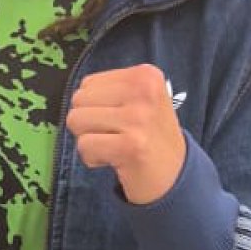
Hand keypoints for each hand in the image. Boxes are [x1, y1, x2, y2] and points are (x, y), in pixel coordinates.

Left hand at [66, 64, 186, 204]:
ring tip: (115, 145)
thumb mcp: (139, 98)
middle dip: (89, 122)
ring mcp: (138, 117)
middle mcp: (144, 90)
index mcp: (145, 74)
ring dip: (89, 139)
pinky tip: (115, 159)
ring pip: (76, 120)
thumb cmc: (149, 135)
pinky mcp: (131, 145)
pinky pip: (84, 145)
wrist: (176, 175)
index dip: (96, 106)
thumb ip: (109, 89)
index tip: (121, 119)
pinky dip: (92, 158)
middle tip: (116, 134)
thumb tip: (75, 97)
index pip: (88, 83)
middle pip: (79, 99)